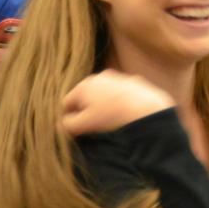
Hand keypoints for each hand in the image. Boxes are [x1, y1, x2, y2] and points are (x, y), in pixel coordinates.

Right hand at [60, 70, 175, 136]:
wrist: (148, 109)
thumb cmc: (112, 117)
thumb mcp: (84, 125)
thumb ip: (67, 125)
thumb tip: (60, 124)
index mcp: (84, 86)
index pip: (66, 104)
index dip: (68, 118)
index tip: (76, 130)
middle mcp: (99, 77)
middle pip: (85, 97)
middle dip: (86, 111)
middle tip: (94, 126)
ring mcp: (118, 78)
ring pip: (104, 95)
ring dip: (103, 106)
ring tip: (112, 120)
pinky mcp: (135, 82)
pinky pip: (121, 94)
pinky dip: (121, 102)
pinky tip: (127, 113)